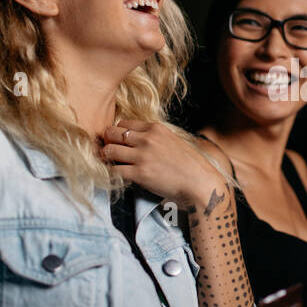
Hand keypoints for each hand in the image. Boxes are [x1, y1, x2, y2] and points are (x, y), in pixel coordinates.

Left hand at [101, 121, 224, 210]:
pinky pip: (114, 170)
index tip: (116, 141)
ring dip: (106, 157)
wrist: (200, 183)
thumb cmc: (190, 165)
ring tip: (109, 164)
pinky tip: (114, 176)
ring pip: (109, 150)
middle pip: (112, 134)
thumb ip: (155, 138)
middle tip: (108, 151)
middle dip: (107, 142)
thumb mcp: (173, 141)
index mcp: (156, 129)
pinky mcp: (139, 174)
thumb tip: (138, 140)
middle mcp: (147, 139)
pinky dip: (111, 173)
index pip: (123, 124)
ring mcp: (142, 156)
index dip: (116, 133)